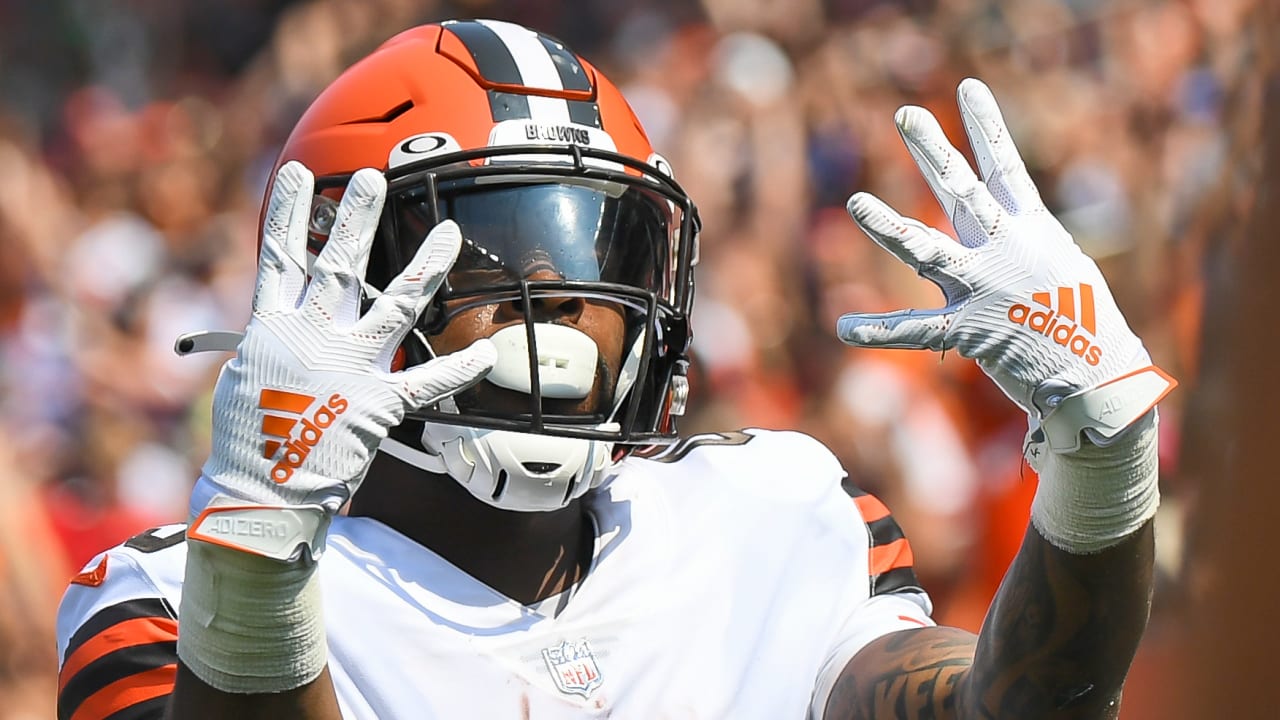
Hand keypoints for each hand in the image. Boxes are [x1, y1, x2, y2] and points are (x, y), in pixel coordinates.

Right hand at [191, 161, 494, 558]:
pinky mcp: (379, 402)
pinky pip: (428, 382)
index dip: (290, 214)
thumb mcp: (245, 378)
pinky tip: (486, 352)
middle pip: (340, 265)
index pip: (281, 258)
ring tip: (450, 231)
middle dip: (355, 218)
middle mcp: (315, 337)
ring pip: (397, 305)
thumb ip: (270, 343)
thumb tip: (277, 322)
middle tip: (371, 177)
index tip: (297, 173)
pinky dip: (459, 369)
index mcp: (274, 328)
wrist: (261, 491)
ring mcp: (351, 366)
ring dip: (426, 266)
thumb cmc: (248, 440)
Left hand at [836, 79, 1173, 451]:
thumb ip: (1015, 242)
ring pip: (926, 250)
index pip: (1005, 169)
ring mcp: (984, 289)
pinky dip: (879, 330)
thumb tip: (986, 223)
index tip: (967, 88)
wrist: (1100, 378)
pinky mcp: (970, 331)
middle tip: (905, 114)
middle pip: (961, 192)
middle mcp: (1005, 251)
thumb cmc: (1079, 322)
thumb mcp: (1057, 267)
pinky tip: (845, 327)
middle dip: (933, 151)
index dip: (987, 128)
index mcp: (1031, 232)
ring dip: (888, 226)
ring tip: (855, 202)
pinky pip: (915, 331)